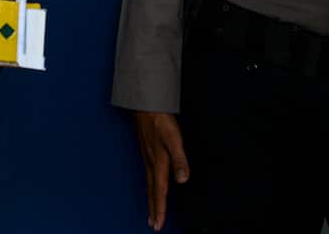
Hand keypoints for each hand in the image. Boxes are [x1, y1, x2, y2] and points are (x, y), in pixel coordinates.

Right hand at [132, 110, 189, 230]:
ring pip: (149, 184)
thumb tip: (182, 180)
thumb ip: (180, 160)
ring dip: (151, 200)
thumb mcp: (174, 140)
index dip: (160, 208)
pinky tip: (151, 187)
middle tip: (153, 225)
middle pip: (152, 191)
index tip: (158, 223)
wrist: (146, 106)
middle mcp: (151, 163)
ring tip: (152, 212)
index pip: (160, 191)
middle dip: (153, 209)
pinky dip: (150, 187)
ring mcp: (148, 158)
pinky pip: (148, 176)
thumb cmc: (161, 122)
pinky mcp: (147, 153)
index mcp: (158, 163)